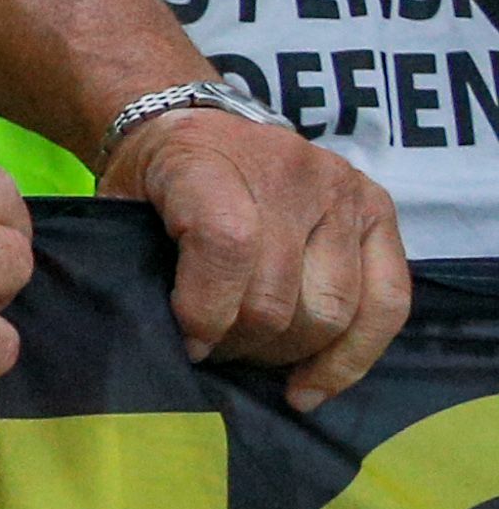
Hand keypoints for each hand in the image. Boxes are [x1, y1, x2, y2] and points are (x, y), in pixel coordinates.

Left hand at [104, 102, 407, 407]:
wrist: (198, 122)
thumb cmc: (154, 176)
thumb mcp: (120, 202)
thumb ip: (136, 262)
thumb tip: (172, 347)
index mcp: (211, 160)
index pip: (227, 243)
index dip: (206, 309)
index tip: (189, 343)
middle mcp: (289, 171)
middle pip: (280, 293)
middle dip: (242, 343)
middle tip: (215, 353)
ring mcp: (343, 190)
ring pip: (331, 309)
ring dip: (288, 352)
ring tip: (253, 356)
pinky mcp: (379, 212)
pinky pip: (388, 302)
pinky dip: (351, 356)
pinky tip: (312, 386)